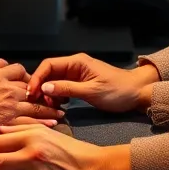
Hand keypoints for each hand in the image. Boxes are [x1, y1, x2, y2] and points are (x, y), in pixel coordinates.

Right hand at [0, 64, 63, 137]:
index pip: (18, 70)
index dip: (27, 76)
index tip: (32, 82)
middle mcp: (5, 86)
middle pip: (31, 86)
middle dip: (43, 91)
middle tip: (52, 96)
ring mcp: (8, 103)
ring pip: (35, 103)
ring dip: (49, 108)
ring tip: (59, 111)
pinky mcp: (6, 119)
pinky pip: (29, 120)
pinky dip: (43, 121)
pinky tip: (52, 123)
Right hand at [26, 53, 159, 112]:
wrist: (136, 93)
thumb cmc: (117, 90)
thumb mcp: (92, 91)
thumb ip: (67, 89)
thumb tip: (44, 88)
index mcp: (76, 62)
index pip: (49, 65)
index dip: (37, 78)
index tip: (31, 93)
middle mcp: (74, 66)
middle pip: (49, 73)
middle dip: (41, 87)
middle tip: (37, 103)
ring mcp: (77, 75)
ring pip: (54, 82)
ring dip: (49, 94)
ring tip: (50, 107)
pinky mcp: (80, 84)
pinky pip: (62, 88)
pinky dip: (58, 97)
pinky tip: (60, 107)